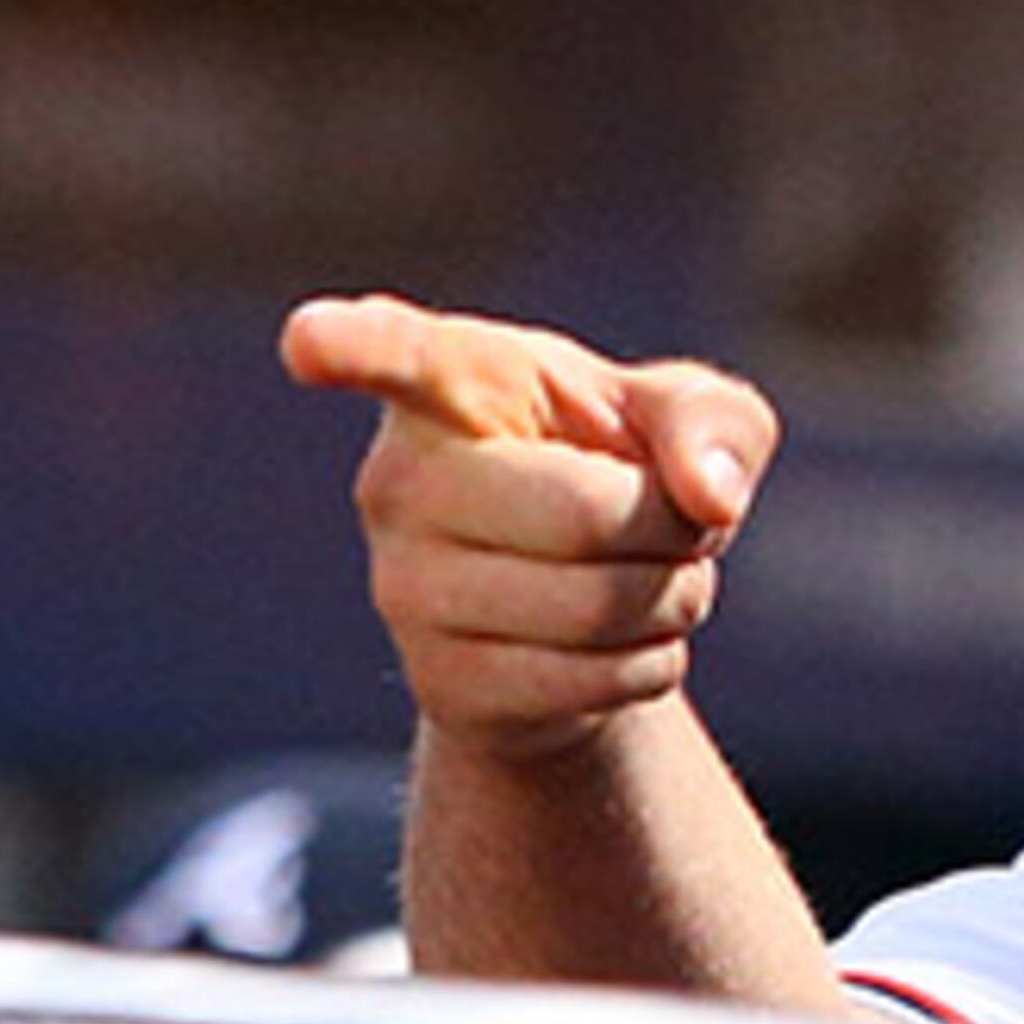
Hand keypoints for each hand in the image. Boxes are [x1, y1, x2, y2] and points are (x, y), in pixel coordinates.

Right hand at [284, 294, 782, 760]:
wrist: (583, 606)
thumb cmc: (623, 472)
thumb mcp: (684, 418)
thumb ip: (714, 422)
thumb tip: (707, 496)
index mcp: (453, 380)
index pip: (396, 356)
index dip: (352, 345)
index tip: (309, 341)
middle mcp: (401, 481)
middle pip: (585, 513)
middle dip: (670, 528)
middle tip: (662, 522)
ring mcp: (404, 590)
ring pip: (599, 607)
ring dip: (673, 600)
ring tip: (642, 576)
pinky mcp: (439, 683)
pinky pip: (596, 681)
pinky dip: (652, 665)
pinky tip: (619, 640)